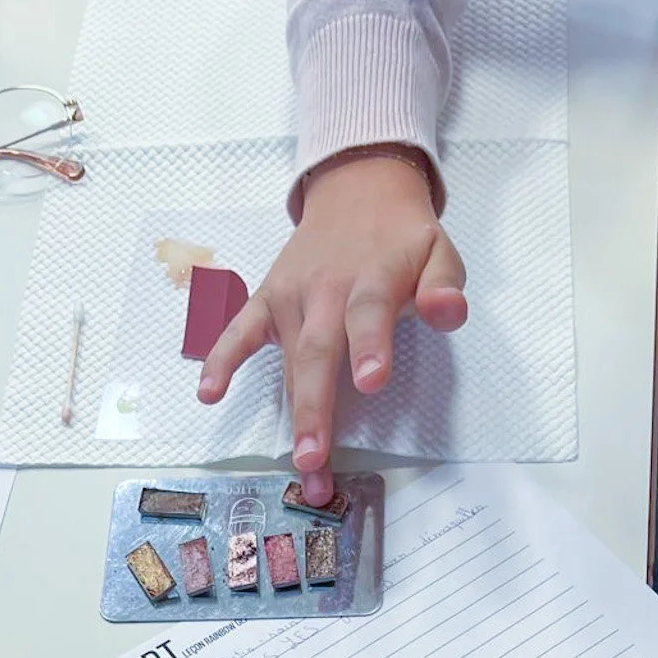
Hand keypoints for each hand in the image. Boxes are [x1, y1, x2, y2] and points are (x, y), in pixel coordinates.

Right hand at [197, 150, 466, 504]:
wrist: (358, 190)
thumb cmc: (402, 239)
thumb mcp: (439, 252)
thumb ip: (444, 284)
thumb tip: (448, 311)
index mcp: (371, 277)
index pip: (368, 313)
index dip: (369, 346)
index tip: (371, 383)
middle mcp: (325, 289)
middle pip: (318, 352)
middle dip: (316, 409)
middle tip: (315, 460)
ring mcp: (292, 297)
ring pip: (290, 362)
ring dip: (293, 416)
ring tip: (301, 467)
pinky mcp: (268, 300)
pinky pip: (240, 331)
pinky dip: (222, 359)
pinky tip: (208, 393)